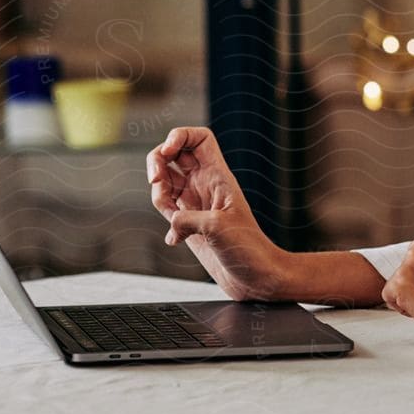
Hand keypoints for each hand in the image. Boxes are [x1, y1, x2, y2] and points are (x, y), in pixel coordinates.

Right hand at [146, 126, 287, 300]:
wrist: (257, 277)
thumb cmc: (250, 250)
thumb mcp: (218, 228)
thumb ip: (187, 219)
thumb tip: (170, 225)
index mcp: (218, 176)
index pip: (199, 138)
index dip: (179, 136)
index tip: (167, 150)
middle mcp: (206, 185)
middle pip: (174, 154)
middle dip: (157, 160)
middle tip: (156, 179)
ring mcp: (196, 202)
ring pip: (165, 181)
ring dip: (157, 191)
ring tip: (169, 211)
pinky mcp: (190, 222)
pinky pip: (166, 208)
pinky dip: (163, 218)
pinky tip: (174, 238)